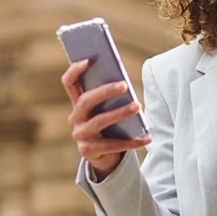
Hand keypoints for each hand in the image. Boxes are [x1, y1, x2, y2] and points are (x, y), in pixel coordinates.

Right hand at [61, 59, 150, 176]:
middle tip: (124, 85)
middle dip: (105, 91)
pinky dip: (131, 142)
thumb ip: (110, 98)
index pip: (69, 83)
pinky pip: (112, 145)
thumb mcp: (106, 110)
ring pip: (99, 121)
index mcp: (77, 103)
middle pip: (86, 100)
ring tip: (137, 106)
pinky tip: (147, 138)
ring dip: (119, 113)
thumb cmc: (109, 126)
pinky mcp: (87, 151)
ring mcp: (80, 135)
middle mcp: (75, 118)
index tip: (89, 60)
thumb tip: (124, 84)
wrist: (102, 155)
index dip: (75, 70)